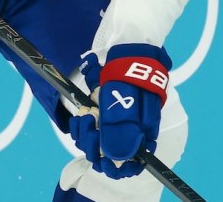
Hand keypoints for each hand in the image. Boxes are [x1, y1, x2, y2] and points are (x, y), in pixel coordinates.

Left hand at [69, 44, 170, 178]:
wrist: (128, 52)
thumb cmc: (132, 77)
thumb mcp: (127, 103)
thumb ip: (120, 130)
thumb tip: (115, 158)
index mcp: (142, 135)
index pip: (132, 165)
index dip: (118, 169)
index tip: (105, 162)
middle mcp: (128, 133)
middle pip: (110, 157)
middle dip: (95, 149)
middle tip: (91, 129)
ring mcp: (113, 124)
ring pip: (95, 145)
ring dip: (85, 136)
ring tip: (85, 118)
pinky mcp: (99, 115)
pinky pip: (87, 131)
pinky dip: (80, 127)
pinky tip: (81, 116)